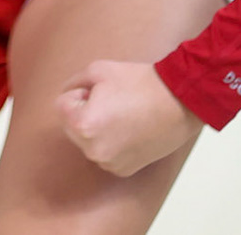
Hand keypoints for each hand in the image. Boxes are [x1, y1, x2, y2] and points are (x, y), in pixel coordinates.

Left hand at [55, 60, 200, 176]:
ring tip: (123, 114)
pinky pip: (105, 152)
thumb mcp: (96, 71)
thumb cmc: (138, 83)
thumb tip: (66, 96)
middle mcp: (94, 151)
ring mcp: (110, 163)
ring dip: (97, 128)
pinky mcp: (125, 169)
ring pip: (88, 140)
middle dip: (84, 112)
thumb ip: (72, 84)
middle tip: (112, 102)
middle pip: (71, 126)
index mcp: (83, 126)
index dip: (80, 94)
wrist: (178, 101)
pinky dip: (111, 142)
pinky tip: (131, 128)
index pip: (61, 105)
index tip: (102, 92)